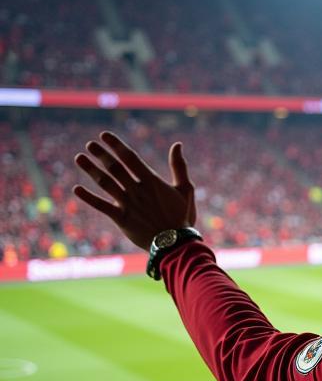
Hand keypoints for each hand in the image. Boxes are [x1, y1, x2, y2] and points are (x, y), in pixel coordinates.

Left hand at [74, 131, 197, 250]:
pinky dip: (89, 198)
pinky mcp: (122, 219)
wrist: (176, 244)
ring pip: (106, 183)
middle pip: (115, 168)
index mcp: (152, 182)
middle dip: (101, 154)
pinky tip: (76, 189)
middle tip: (90, 144)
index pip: (130, 158)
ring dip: (91, 170)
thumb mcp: (185, 190)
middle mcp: (137, 190)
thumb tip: (177, 145)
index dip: (116, 145)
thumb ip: (179, 167)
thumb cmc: (182, 217)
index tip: (104, 135)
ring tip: (79, 158)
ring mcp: (128, 204)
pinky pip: (102, 206)